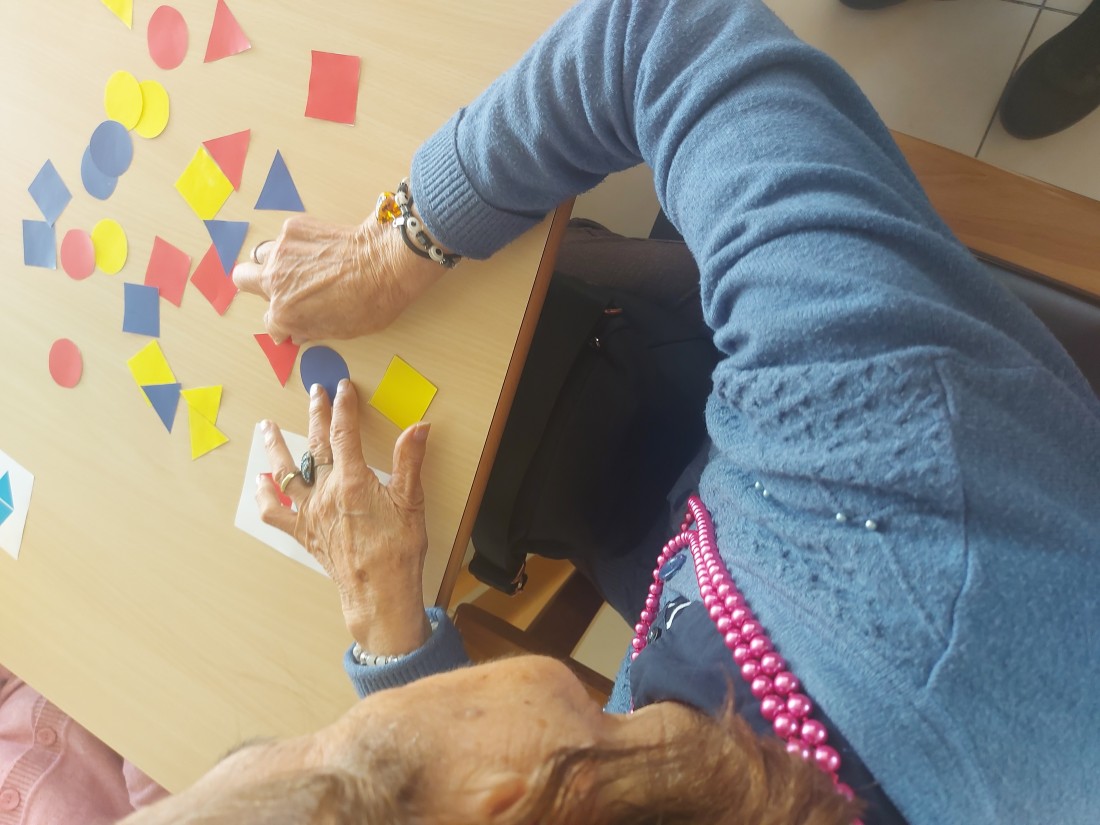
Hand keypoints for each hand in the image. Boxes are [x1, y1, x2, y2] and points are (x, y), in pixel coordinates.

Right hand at [233, 215, 442, 343]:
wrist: (387, 262)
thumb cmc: (371, 302)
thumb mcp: (341, 330)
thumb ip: (311, 329)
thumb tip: (297, 331)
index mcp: (284, 314)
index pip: (270, 322)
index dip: (283, 323)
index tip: (293, 319)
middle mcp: (275, 281)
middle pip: (243, 278)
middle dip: (256, 284)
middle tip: (279, 286)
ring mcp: (281, 251)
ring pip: (261, 255)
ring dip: (273, 262)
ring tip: (299, 265)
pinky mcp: (294, 228)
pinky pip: (285, 238)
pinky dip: (295, 244)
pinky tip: (318, 249)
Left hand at [257, 380, 431, 654]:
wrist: (379, 592)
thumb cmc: (398, 550)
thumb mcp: (412, 502)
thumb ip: (410, 461)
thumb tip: (419, 428)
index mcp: (352, 481)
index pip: (344, 433)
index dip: (344, 406)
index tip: (343, 387)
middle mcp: (325, 492)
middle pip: (315, 445)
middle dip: (315, 415)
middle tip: (314, 393)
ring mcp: (310, 513)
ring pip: (286, 473)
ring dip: (276, 448)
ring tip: (266, 428)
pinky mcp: (304, 533)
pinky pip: (276, 513)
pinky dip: (265, 497)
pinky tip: (260, 484)